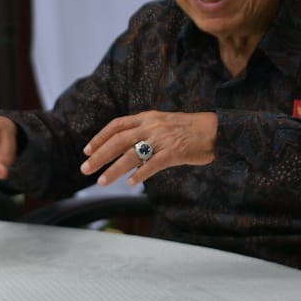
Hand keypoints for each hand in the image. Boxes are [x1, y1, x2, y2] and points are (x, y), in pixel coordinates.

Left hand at [79, 111, 217, 186]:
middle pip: (118, 140)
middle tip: (85, 169)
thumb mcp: (162, 123)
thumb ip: (144, 132)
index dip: (99, 137)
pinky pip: (153, 164)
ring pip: (131, 154)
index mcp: (147, 117)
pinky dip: (140, 174)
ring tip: (101, 182)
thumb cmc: (188, 129)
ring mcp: (162, 139)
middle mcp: (151, 125)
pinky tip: (130, 183)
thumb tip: (125, 148)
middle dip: (99, 155)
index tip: (87, 150)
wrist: (216, 130)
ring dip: (114, 169)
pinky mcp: (174, 152)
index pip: (116, 125)